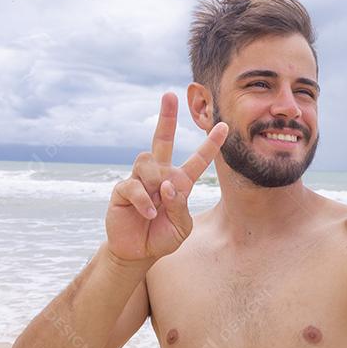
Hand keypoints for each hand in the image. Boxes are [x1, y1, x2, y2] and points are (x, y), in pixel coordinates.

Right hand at [105, 92, 227, 264]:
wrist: (138, 253)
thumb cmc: (162, 237)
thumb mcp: (182, 227)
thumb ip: (180, 206)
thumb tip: (167, 185)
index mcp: (180, 182)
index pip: (198, 159)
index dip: (210, 143)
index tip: (223, 125)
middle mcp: (160, 175)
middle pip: (162, 139)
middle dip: (166, 117)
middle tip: (170, 95)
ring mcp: (140, 180)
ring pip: (148, 161)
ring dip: (155, 181)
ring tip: (156, 207)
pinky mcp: (122, 190)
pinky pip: (133, 185)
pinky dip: (144, 200)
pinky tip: (149, 214)